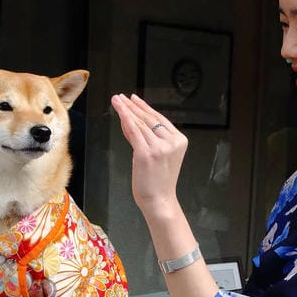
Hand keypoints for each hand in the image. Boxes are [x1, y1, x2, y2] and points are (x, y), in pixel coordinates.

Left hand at [111, 94, 187, 218]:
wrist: (159, 200)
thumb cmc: (158, 181)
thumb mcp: (159, 155)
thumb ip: (148, 137)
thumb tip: (131, 120)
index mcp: (180, 140)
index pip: (160, 119)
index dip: (145, 107)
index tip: (134, 99)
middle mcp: (172, 142)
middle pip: (149, 119)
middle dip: (133, 106)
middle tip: (122, 97)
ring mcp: (160, 147)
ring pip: (140, 123)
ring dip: (127, 110)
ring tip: (117, 101)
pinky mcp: (146, 153)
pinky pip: (134, 131)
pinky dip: (125, 119)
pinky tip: (119, 111)